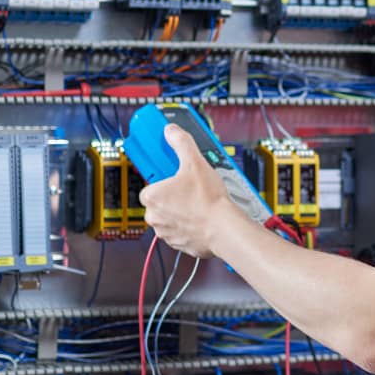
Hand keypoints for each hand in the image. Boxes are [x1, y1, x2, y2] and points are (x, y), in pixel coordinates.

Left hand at [140, 124, 232, 258]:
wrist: (223, 229)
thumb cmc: (207, 201)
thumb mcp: (195, 161)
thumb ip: (181, 142)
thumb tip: (171, 131)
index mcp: (151, 197)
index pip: (150, 184)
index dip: (165, 179)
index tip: (174, 176)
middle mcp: (154, 217)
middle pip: (160, 200)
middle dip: (174, 194)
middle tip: (190, 187)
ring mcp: (166, 232)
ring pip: (170, 216)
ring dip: (180, 209)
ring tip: (198, 200)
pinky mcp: (179, 243)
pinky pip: (180, 230)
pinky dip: (188, 224)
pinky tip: (201, 215)